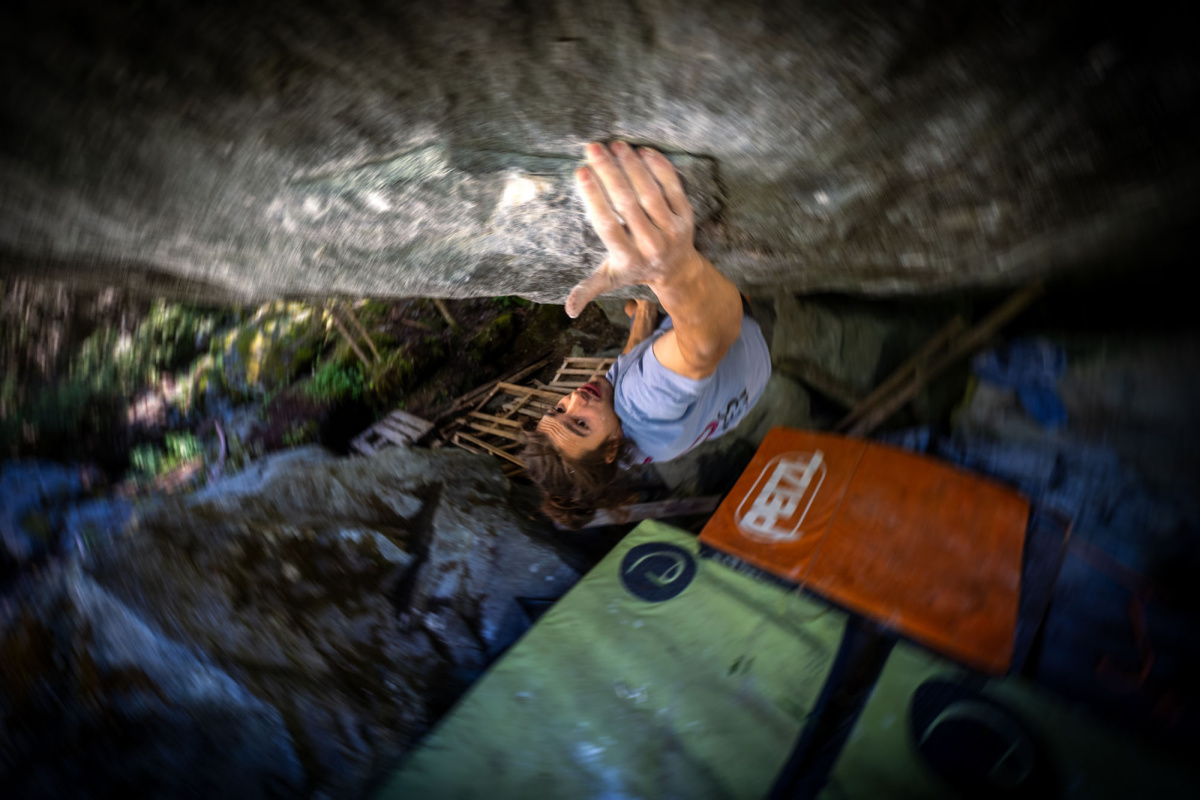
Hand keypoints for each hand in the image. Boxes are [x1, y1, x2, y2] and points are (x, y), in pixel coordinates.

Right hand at [566, 141, 698, 317]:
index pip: (607, 225)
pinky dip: (659, 168)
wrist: (678, 271)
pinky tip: (642, 151)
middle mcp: (651, 244)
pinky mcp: (687, 216)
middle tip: (593, 148)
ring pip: (650, 192)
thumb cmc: (635, 268)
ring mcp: (672, 229)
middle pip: (628, 204)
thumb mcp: (611, 279)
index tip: (581, 172)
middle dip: (610, 172)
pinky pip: (673, 187)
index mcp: (628, 258)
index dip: (594, 198)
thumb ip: (589, 289)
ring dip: (632, 166)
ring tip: (615, 145)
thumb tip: (569, 310)